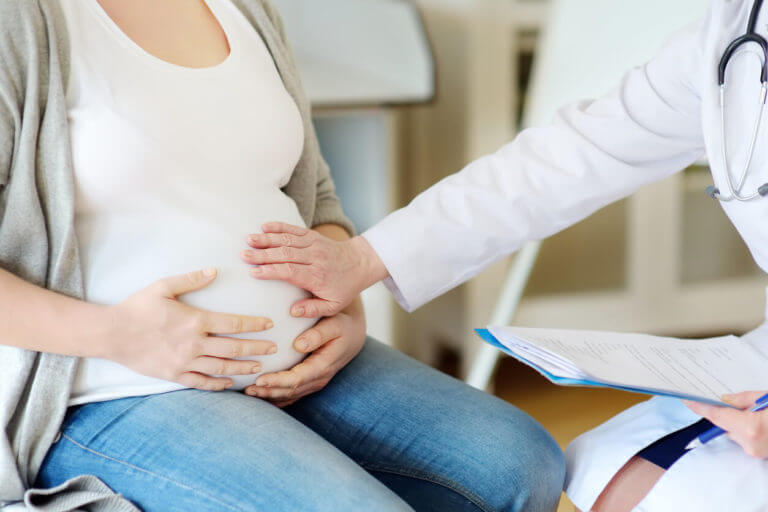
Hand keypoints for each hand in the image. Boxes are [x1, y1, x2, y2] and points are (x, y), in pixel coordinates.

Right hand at [106, 268, 276, 390]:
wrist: (111, 334)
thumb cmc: (137, 307)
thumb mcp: (163, 286)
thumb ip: (191, 280)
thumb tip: (214, 271)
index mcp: (195, 320)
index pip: (234, 323)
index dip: (254, 325)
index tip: (269, 325)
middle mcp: (194, 343)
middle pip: (234, 348)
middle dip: (257, 348)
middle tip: (275, 348)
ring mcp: (185, 362)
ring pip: (222, 368)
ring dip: (243, 368)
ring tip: (260, 367)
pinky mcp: (174, 375)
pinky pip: (201, 383)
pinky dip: (218, 384)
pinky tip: (230, 383)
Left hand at [243, 300, 365, 406]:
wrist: (352, 333)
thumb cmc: (341, 325)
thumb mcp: (335, 324)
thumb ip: (318, 334)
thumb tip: (299, 345)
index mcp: (323, 365)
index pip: (297, 379)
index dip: (277, 381)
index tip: (259, 380)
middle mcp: (319, 378)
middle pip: (290, 391)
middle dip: (268, 392)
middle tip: (246, 390)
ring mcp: (314, 383)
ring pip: (290, 396)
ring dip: (269, 396)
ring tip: (248, 393)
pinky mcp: (309, 383)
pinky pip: (291, 395)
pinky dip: (275, 397)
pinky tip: (260, 395)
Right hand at [244, 223, 387, 317]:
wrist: (360, 263)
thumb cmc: (344, 287)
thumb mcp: (333, 305)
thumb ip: (313, 309)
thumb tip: (292, 311)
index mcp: (317, 276)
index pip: (290, 271)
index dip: (271, 271)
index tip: (254, 272)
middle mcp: (314, 258)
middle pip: (285, 254)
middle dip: (263, 254)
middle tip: (244, 255)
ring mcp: (313, 244)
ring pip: (287, 240)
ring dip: (267, 239)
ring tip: (248, 240)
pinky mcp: (312, 235)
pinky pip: (294, 229)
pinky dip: (279, 227)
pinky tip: (264, 226)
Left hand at [684, 391, 767, 457]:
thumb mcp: (766, 398)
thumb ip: (743, 399)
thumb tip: (726, 400)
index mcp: (750, 428)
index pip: (715, 415)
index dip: (700, 407)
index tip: (688, 401)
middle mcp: (751, 444)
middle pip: (724, 424)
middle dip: (728, 412)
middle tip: (742, 402)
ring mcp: (757, 452)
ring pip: (735, 432)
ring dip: (741, 421)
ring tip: (760, 411)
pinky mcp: (762, 455)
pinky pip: (746, 439)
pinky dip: (750, 429)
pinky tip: (762, 420)